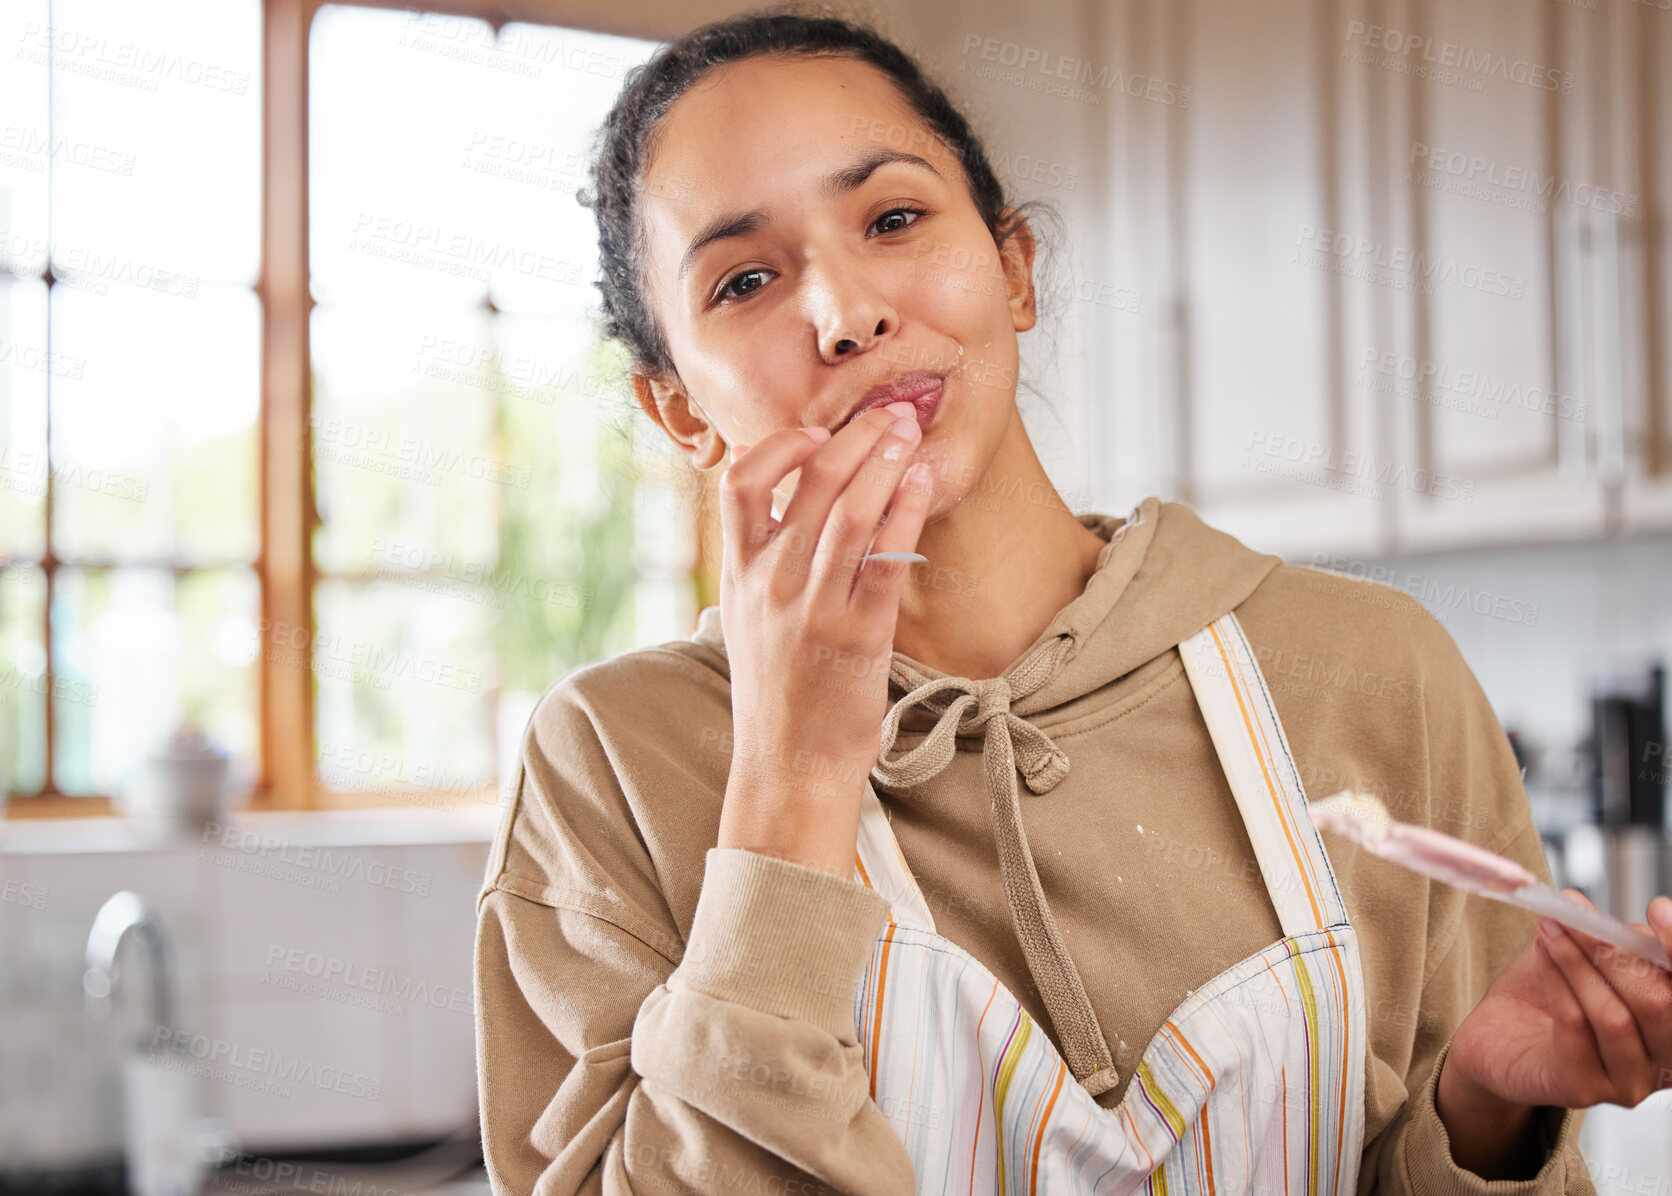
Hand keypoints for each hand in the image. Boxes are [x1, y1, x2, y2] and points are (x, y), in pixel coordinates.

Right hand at [714, 399, 934, 877]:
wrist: (788, 767)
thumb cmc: (778, 694)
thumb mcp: (750, 622)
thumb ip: (763, 566)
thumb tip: (791, 513)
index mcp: (740, 574)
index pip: (739, 483)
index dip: (777, 445)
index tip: (814, 431)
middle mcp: (771, 582)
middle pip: (811, 481)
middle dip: (856, 436)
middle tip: (889, 413)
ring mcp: (813, 607)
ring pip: (850, 508)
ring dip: (886, 460)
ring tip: (910, 434)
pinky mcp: (857, 634)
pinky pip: (885, 557)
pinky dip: (906, 511)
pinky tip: (922, 485)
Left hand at [1437, 890, 1671, 1175]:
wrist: (1496, 1036)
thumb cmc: (1550, 994)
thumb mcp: (1590, 957)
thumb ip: (1616, 940)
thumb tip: (1613, 910)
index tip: (1656, 909)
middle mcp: (1663, 1062)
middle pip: (1659, 1004)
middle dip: (1614, 951)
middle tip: (1575, 916)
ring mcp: (1626, 1083)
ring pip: (1614, 1017)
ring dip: (1579, 963)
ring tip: (1551, 929)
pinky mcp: (1582, 1089)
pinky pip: (1575, 1029)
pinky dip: (1558, 981)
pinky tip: (1542, 952)